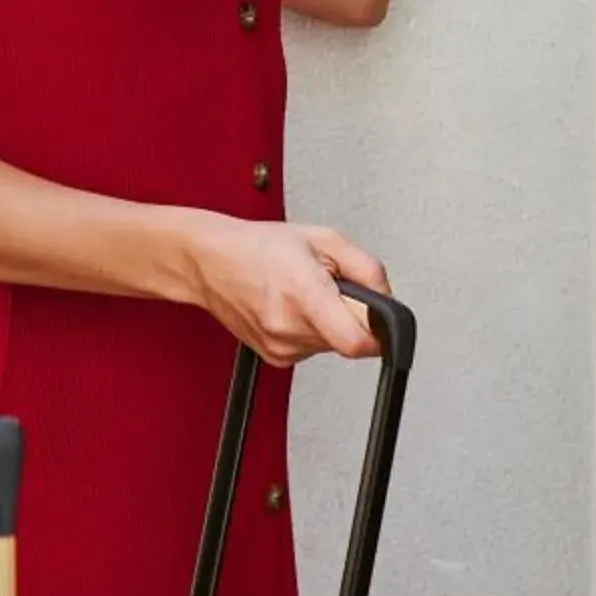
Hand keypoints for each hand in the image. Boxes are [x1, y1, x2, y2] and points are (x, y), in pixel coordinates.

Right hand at [178, 214, 391, 366]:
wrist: (209, 261)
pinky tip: (290, 306)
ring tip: (303, 293)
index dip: (376, 333)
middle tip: (328, 289)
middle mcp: (290, 327)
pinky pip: (310, 349)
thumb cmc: (258, 246)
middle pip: (347, 341)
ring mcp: (280, 346)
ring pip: (329, 346)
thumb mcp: (323, 238)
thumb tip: (387, 297)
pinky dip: (309, 330)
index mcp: (304, 293)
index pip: (357, 342)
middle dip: (348, 316)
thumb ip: (367, 268)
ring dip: (327, 323)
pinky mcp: (274, 356)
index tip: (376, 319)